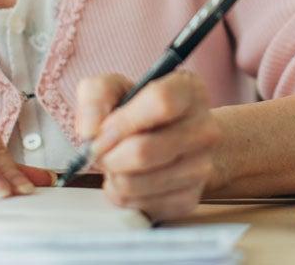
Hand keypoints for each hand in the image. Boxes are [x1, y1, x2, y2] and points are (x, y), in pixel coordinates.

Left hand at [76, 71, 222, 220]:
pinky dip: (122, 195)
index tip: (102, 131)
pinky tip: (129, 178)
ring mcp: (201, 167)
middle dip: (108, 155)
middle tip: (101, 151)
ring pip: (135, 182)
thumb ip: (97, 95)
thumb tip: (90, 131)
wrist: (173, 142)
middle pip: (143, 151)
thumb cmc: (140, 111)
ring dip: (112, 175)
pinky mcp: (189, 199)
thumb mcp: (115, 88)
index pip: (161, 102)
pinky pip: (138, 205)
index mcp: (189, 91)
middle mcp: (204, 129)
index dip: (122, 121)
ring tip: (116, 163)